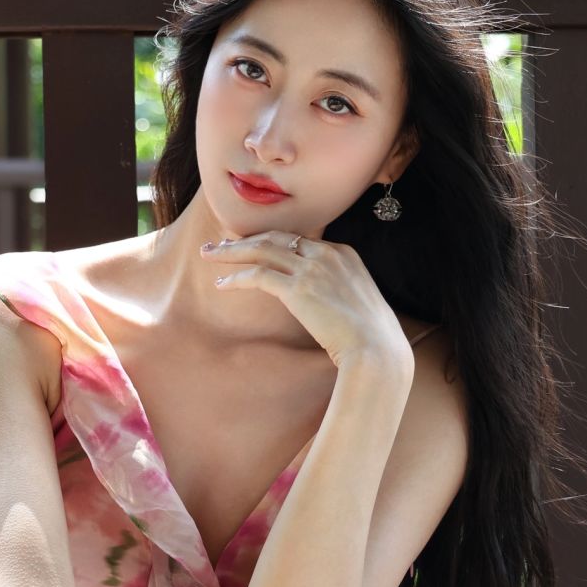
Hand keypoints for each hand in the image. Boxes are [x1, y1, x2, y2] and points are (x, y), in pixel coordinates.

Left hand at [200, 230, 412, 371]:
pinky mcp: (298, 288)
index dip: (269, 241)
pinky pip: (258, 275)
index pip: (297, 240)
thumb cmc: (370, 336)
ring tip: (209, 254)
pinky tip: (223, 285)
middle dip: (244, 239)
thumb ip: (338, 291)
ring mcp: (312, 269)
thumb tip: (324, 302)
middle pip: (275, 237)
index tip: (250, 246)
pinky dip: (237, 278)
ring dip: (232, 251)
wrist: (376, 349)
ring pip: (261, 249)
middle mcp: (326, 254)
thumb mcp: (359, 301)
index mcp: (342, 253)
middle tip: (220, 244)